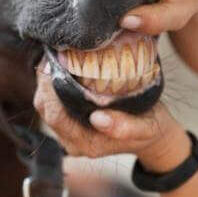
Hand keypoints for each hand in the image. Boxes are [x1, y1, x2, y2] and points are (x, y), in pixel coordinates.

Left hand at [34, 61, 190, 171]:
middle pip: (46, 110)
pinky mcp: (71, 122)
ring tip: (53, 56)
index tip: (53, 63)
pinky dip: (52, 84)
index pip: (57, 116)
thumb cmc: (150, 128)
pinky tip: (60, 66)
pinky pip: (54, 102)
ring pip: (46, 106)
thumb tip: (98, 119)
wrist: (153, 135)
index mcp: (87, 143)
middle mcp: (73, 140)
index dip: (50, 90)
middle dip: (44, 81)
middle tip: (50, 53)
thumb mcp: (146, 128)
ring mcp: (70, 132)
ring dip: (46, 81)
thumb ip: (125, 127)